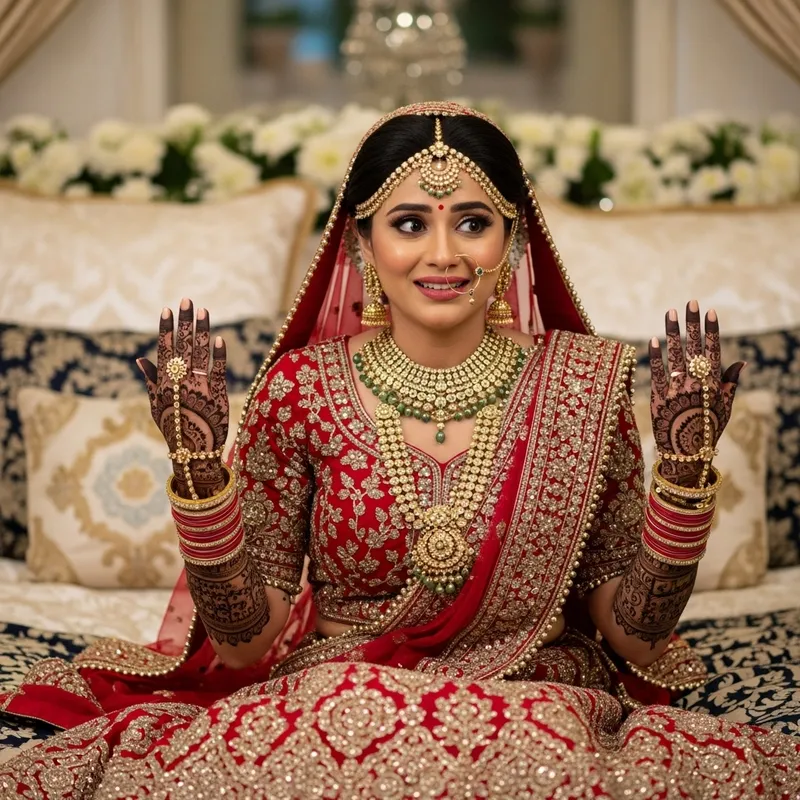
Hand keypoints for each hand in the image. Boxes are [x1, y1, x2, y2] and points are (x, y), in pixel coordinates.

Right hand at [137, 297, 229, 498]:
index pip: (164, 349)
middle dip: (184, 321)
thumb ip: (151, 380)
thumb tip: (140, 358)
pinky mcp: (217, 395)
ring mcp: (198, 387)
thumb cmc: (174, 427)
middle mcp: (179, 381)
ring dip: (201, 331)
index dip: (166, 328)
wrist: (193, 452)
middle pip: (182, 345)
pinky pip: (217, 372)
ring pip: (200, 354)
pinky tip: (220, 339)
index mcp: (164, 382)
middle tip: (187, 299)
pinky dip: (218, 356)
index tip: (167, 309)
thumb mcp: (157, 404)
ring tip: (203, 310)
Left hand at [648, 300, 744, 485]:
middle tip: (690, 302)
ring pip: (675, 356)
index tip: (710, 311)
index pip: (713, 351)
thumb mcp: (724, 408)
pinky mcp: (659, 397)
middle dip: (692, 323)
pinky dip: (655, 356)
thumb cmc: (707, 431)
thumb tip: (741, 361)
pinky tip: (654, 339)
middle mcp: (696, 384)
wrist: (685, 455)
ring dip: (673, 332)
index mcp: (713, 385)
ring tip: (670, 312)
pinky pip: (656, 373)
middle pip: (694, 347)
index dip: (712, 330)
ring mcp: (677, 389)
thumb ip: (731, 383)